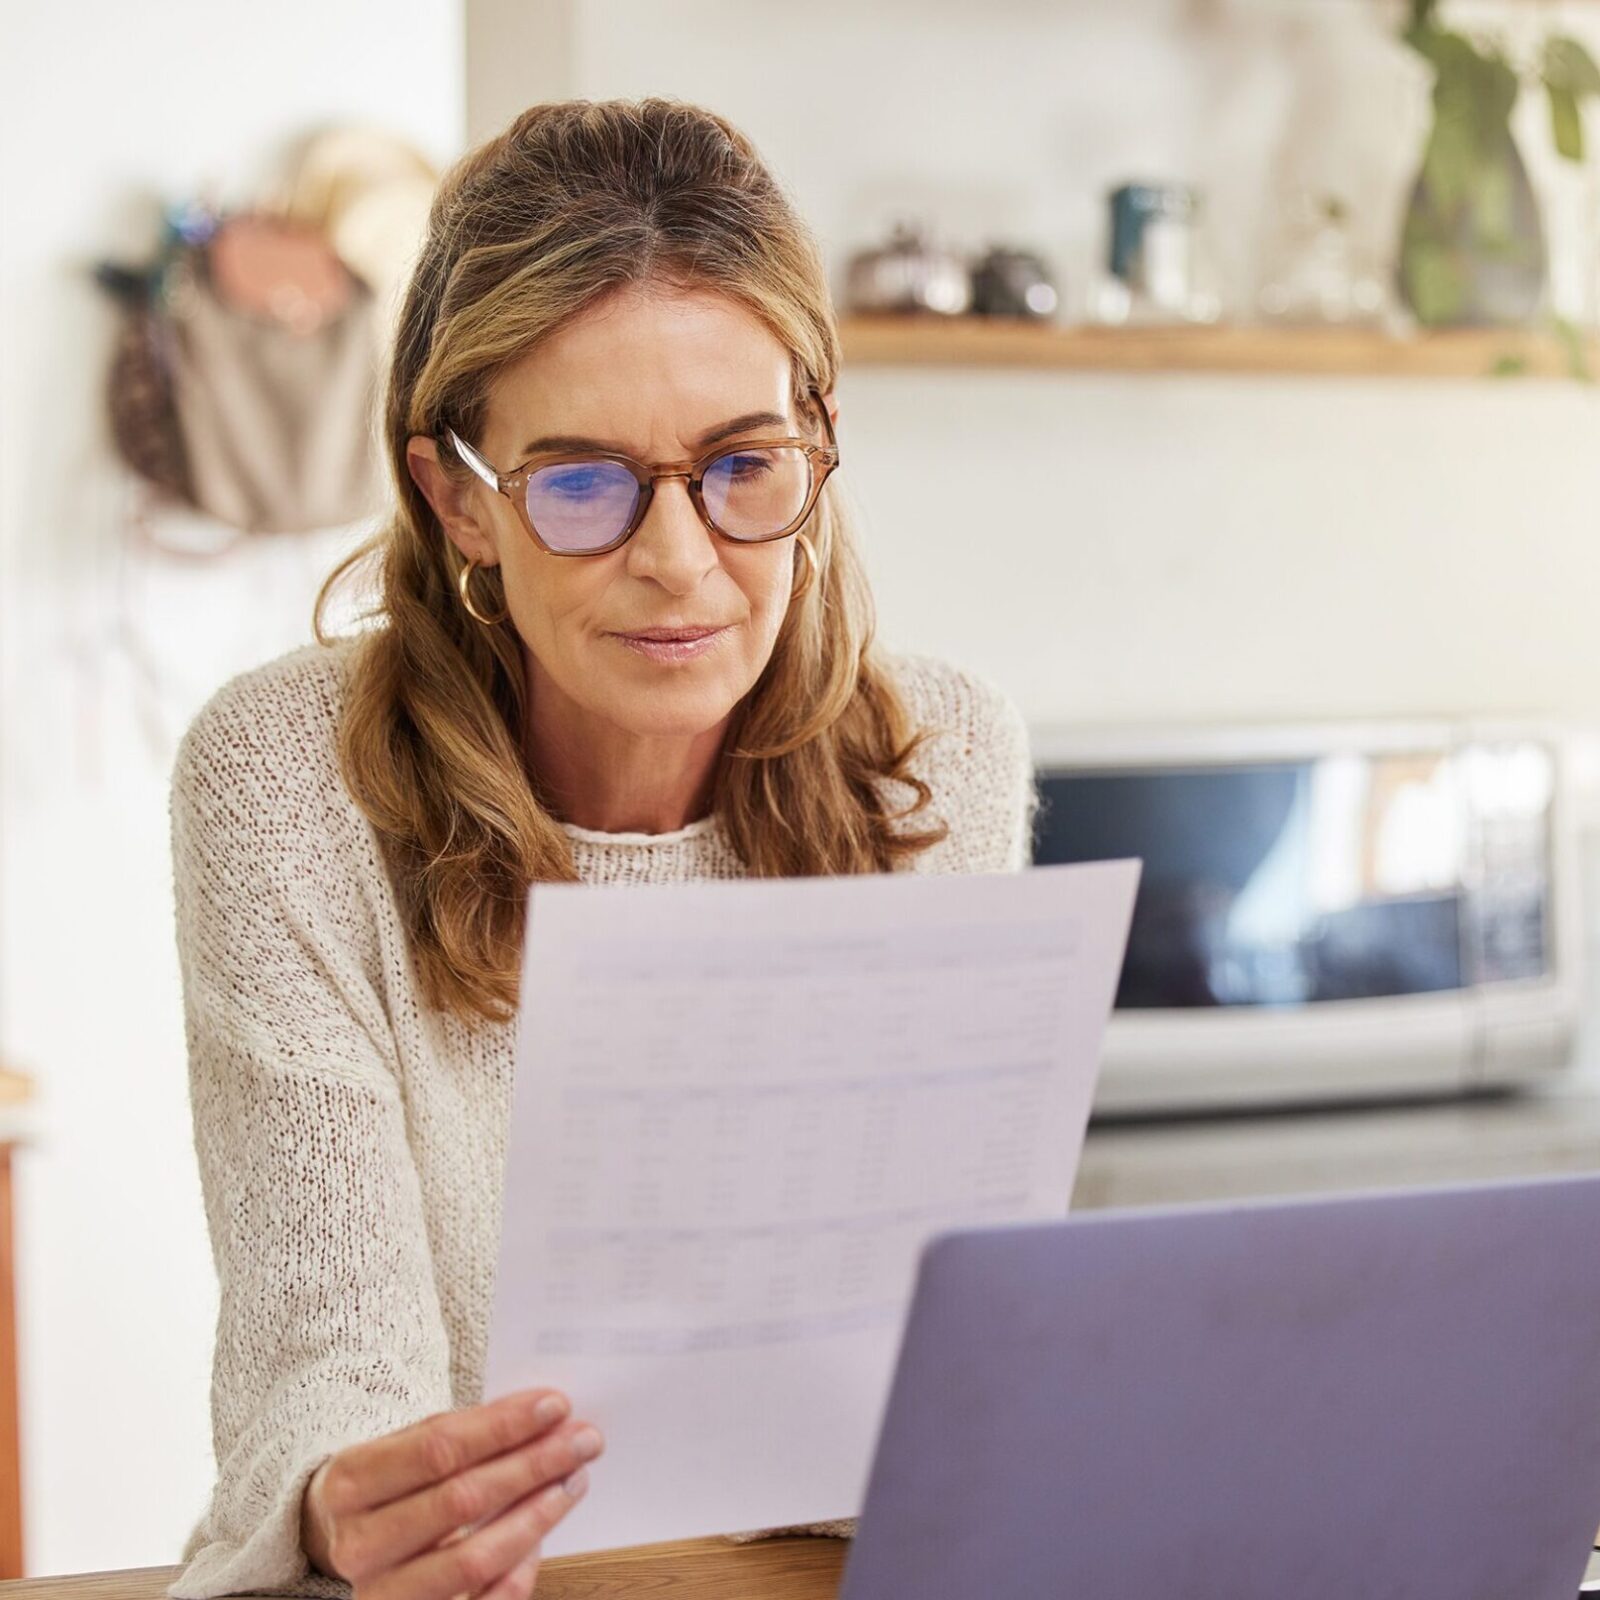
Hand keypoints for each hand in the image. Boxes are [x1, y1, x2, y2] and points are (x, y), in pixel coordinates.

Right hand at [301, 1388, 603, 1598]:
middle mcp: (357, 1544)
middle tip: (582, 1441)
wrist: (341, 1543)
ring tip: (572, 1482)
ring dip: (536, 1516)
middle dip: (532, 1465)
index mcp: (350, 1483)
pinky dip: (519, 1572)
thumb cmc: (389, 1485)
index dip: (503, 1427)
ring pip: (473, 1559)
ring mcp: (381, 1594)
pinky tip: (542, 1537)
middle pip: (461, 1501)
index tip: (554, 1406)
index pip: (438, 1449)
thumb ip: (465, 1432)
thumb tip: (545, 1415)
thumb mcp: (404, 1446)